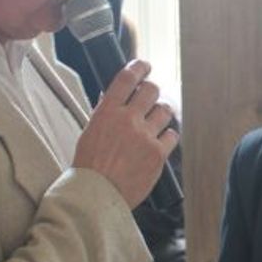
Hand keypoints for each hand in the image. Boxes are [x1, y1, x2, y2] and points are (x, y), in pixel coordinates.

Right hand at [73, 60, 179, 207]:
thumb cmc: (89, 168)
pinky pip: (172, 135)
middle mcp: (128, 120)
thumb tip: (115, 99)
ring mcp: (145, 136)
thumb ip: (106, 114)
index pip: (127, 78)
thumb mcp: (89, 133)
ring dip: (161, 114)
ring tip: (154, 123)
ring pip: (164, 111)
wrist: (97, 195)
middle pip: (152, 90)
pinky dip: (168, 137)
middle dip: (152, 92)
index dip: (139, 67)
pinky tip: (160, 142)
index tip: (145, 66)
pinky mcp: (158, 154)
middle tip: (150, 98)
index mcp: (107, 112)